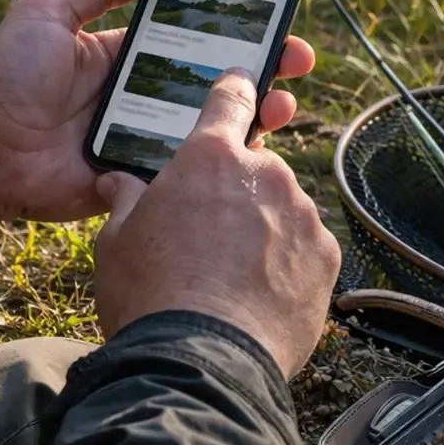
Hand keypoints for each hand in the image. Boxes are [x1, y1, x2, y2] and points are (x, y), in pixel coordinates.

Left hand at [0, 0, 316, 224]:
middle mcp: (147, 95)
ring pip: (214, 126)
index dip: (236, 24)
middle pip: (218, 80)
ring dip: (256, 112)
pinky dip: (222, 162)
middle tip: (298, 57)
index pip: (196, 35)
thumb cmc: (7, 77)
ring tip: (282, 99)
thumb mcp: (47, 12)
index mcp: (130, 54)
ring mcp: (148, 139)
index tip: (275, 10)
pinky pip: (190, 171)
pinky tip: (250, 148)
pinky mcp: (143, 178)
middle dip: (264, 66)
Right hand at [91, 70, 341, 378]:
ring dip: (265, 229)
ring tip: (232, 276)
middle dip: (238, 190)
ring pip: (283, 209)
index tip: (242, 84)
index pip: (231, 98)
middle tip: (209, 232)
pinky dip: (289, 265)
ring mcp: (302, 215)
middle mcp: (266, 174)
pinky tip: (259, 296)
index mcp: (210, 157)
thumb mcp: (116, 242)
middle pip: (256, 166)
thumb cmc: (151, 295)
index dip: (236, 88)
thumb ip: (125, 202)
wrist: (202, 360)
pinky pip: (306, 249)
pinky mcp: (327, 257)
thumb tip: (116, 182)